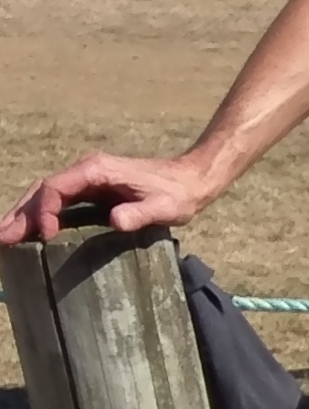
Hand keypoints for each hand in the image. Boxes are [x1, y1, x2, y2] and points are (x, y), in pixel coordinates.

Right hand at [1, 147, 220, 245]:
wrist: (190, 181)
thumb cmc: (177, 195)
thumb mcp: (163, 207)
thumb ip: (140, 214)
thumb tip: (115, 221)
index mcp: (96, 170)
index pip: (57, 188)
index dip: (45, 210)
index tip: (45, 235)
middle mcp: (86, 171)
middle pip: (43, 191)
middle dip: (21, 214)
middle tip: (2, 238)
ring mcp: (87, 181)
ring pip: (46, 196)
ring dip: (25, 216)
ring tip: (5, 238)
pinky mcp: (92, 192)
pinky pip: (59, 203)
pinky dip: (42, 217)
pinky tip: (31, 234)